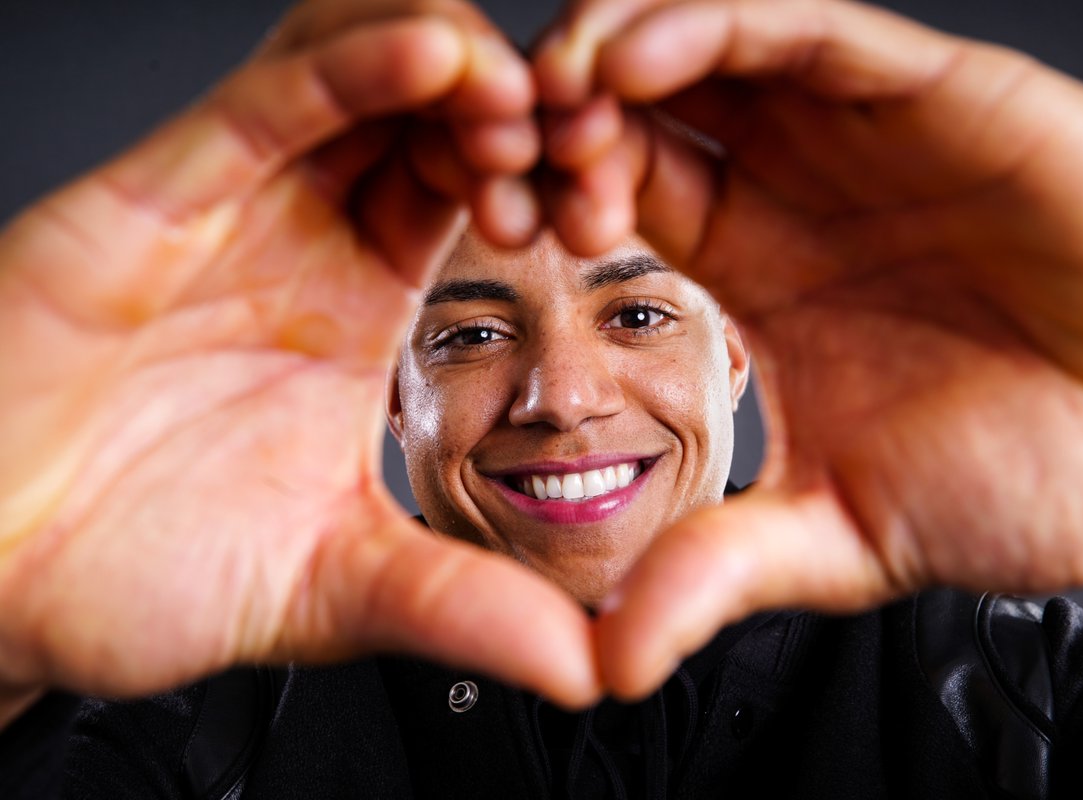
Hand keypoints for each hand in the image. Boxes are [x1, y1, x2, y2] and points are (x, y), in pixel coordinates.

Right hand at [0, 0, 599, 719]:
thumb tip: (587, 664)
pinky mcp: (154, 194)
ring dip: (462, 72)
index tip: (608, 219)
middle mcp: (303, 239)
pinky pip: (269, 102)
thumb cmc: (132, 566)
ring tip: (528, 116)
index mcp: (356, 306)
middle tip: (587, 154)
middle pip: (438, 112)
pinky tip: (436, 59)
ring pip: (362, 70)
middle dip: (530, 115)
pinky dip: (353, 69)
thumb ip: (460, 609)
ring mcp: (234, 206)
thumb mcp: (335, 586)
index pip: (479, 194)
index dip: (555, 185)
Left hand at [534, 0, 1082, 695]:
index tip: (493, 221)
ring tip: (554, 100)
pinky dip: (711, 28)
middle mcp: (795, 186)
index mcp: (757, 267)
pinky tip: (638, 61)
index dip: (546, 194)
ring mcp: (854, 131)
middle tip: (501, 154)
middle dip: (557, 115)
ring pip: (703, 44)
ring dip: (611, 55)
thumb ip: (719, 572)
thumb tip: (607, 664)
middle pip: (639, 105)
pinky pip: (800, 30)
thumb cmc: (1029, 471)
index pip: (618, 193)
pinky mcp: (928, 91)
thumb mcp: (839, 531)